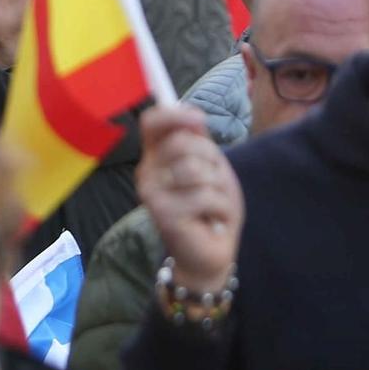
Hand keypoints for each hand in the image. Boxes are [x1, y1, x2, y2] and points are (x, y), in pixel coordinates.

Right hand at [136, 105, 241, 292]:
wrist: (209, 256)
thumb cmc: (211, 210)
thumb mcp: (212, 169)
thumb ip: (201, 142)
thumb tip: (193, 114)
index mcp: (156, 157)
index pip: (152, 122)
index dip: (174, 114)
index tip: (198, 120)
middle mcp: (147, 171)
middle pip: (182, 142)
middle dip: (211, 160)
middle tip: (215, 184)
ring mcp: (152, 193)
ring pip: (195, 168)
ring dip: (219, 187)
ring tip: (215, 204)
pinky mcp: (163, 213)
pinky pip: (204, 196)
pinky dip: (221, 208)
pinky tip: (214, 221)